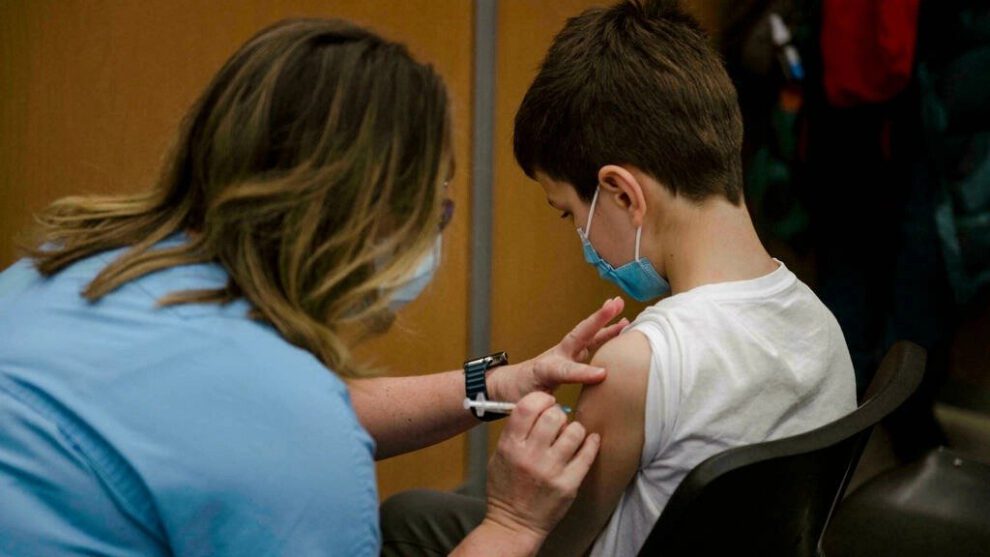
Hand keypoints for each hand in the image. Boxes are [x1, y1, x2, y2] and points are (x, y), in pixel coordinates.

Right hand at [484, 392, 600, 548]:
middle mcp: (530, 456)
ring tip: (571, 436)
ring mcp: (551, 471)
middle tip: (559, 422)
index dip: (541, 399)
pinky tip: (589, 441)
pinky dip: (591, 443)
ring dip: (575, 430)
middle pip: (554, 416)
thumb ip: (516, 432)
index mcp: (510, 446)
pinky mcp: (569, 484)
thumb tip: (539, 407)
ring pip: (574, 432)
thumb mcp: (500, 455)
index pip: (527, 406)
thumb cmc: (506, 488)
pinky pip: (587, 454)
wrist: (514, 524)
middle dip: (559, 414)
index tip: (547, 403)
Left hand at [490, 297, 628, 400]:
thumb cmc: (518, 394)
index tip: (603, 374)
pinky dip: (607, 333)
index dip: (582, 372)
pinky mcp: (571, 355)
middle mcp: (557, 356)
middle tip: (614, 305)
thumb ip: (544, 406)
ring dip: (605, 322)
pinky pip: (591, 342)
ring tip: (622, 309)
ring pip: (587, 335)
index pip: (565, 369)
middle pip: (578, 336)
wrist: (508, 384)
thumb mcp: (528, 403)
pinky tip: (622, 326)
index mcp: (545, 370)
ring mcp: (565, 353)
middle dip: (596, 320)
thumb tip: (564, 419)